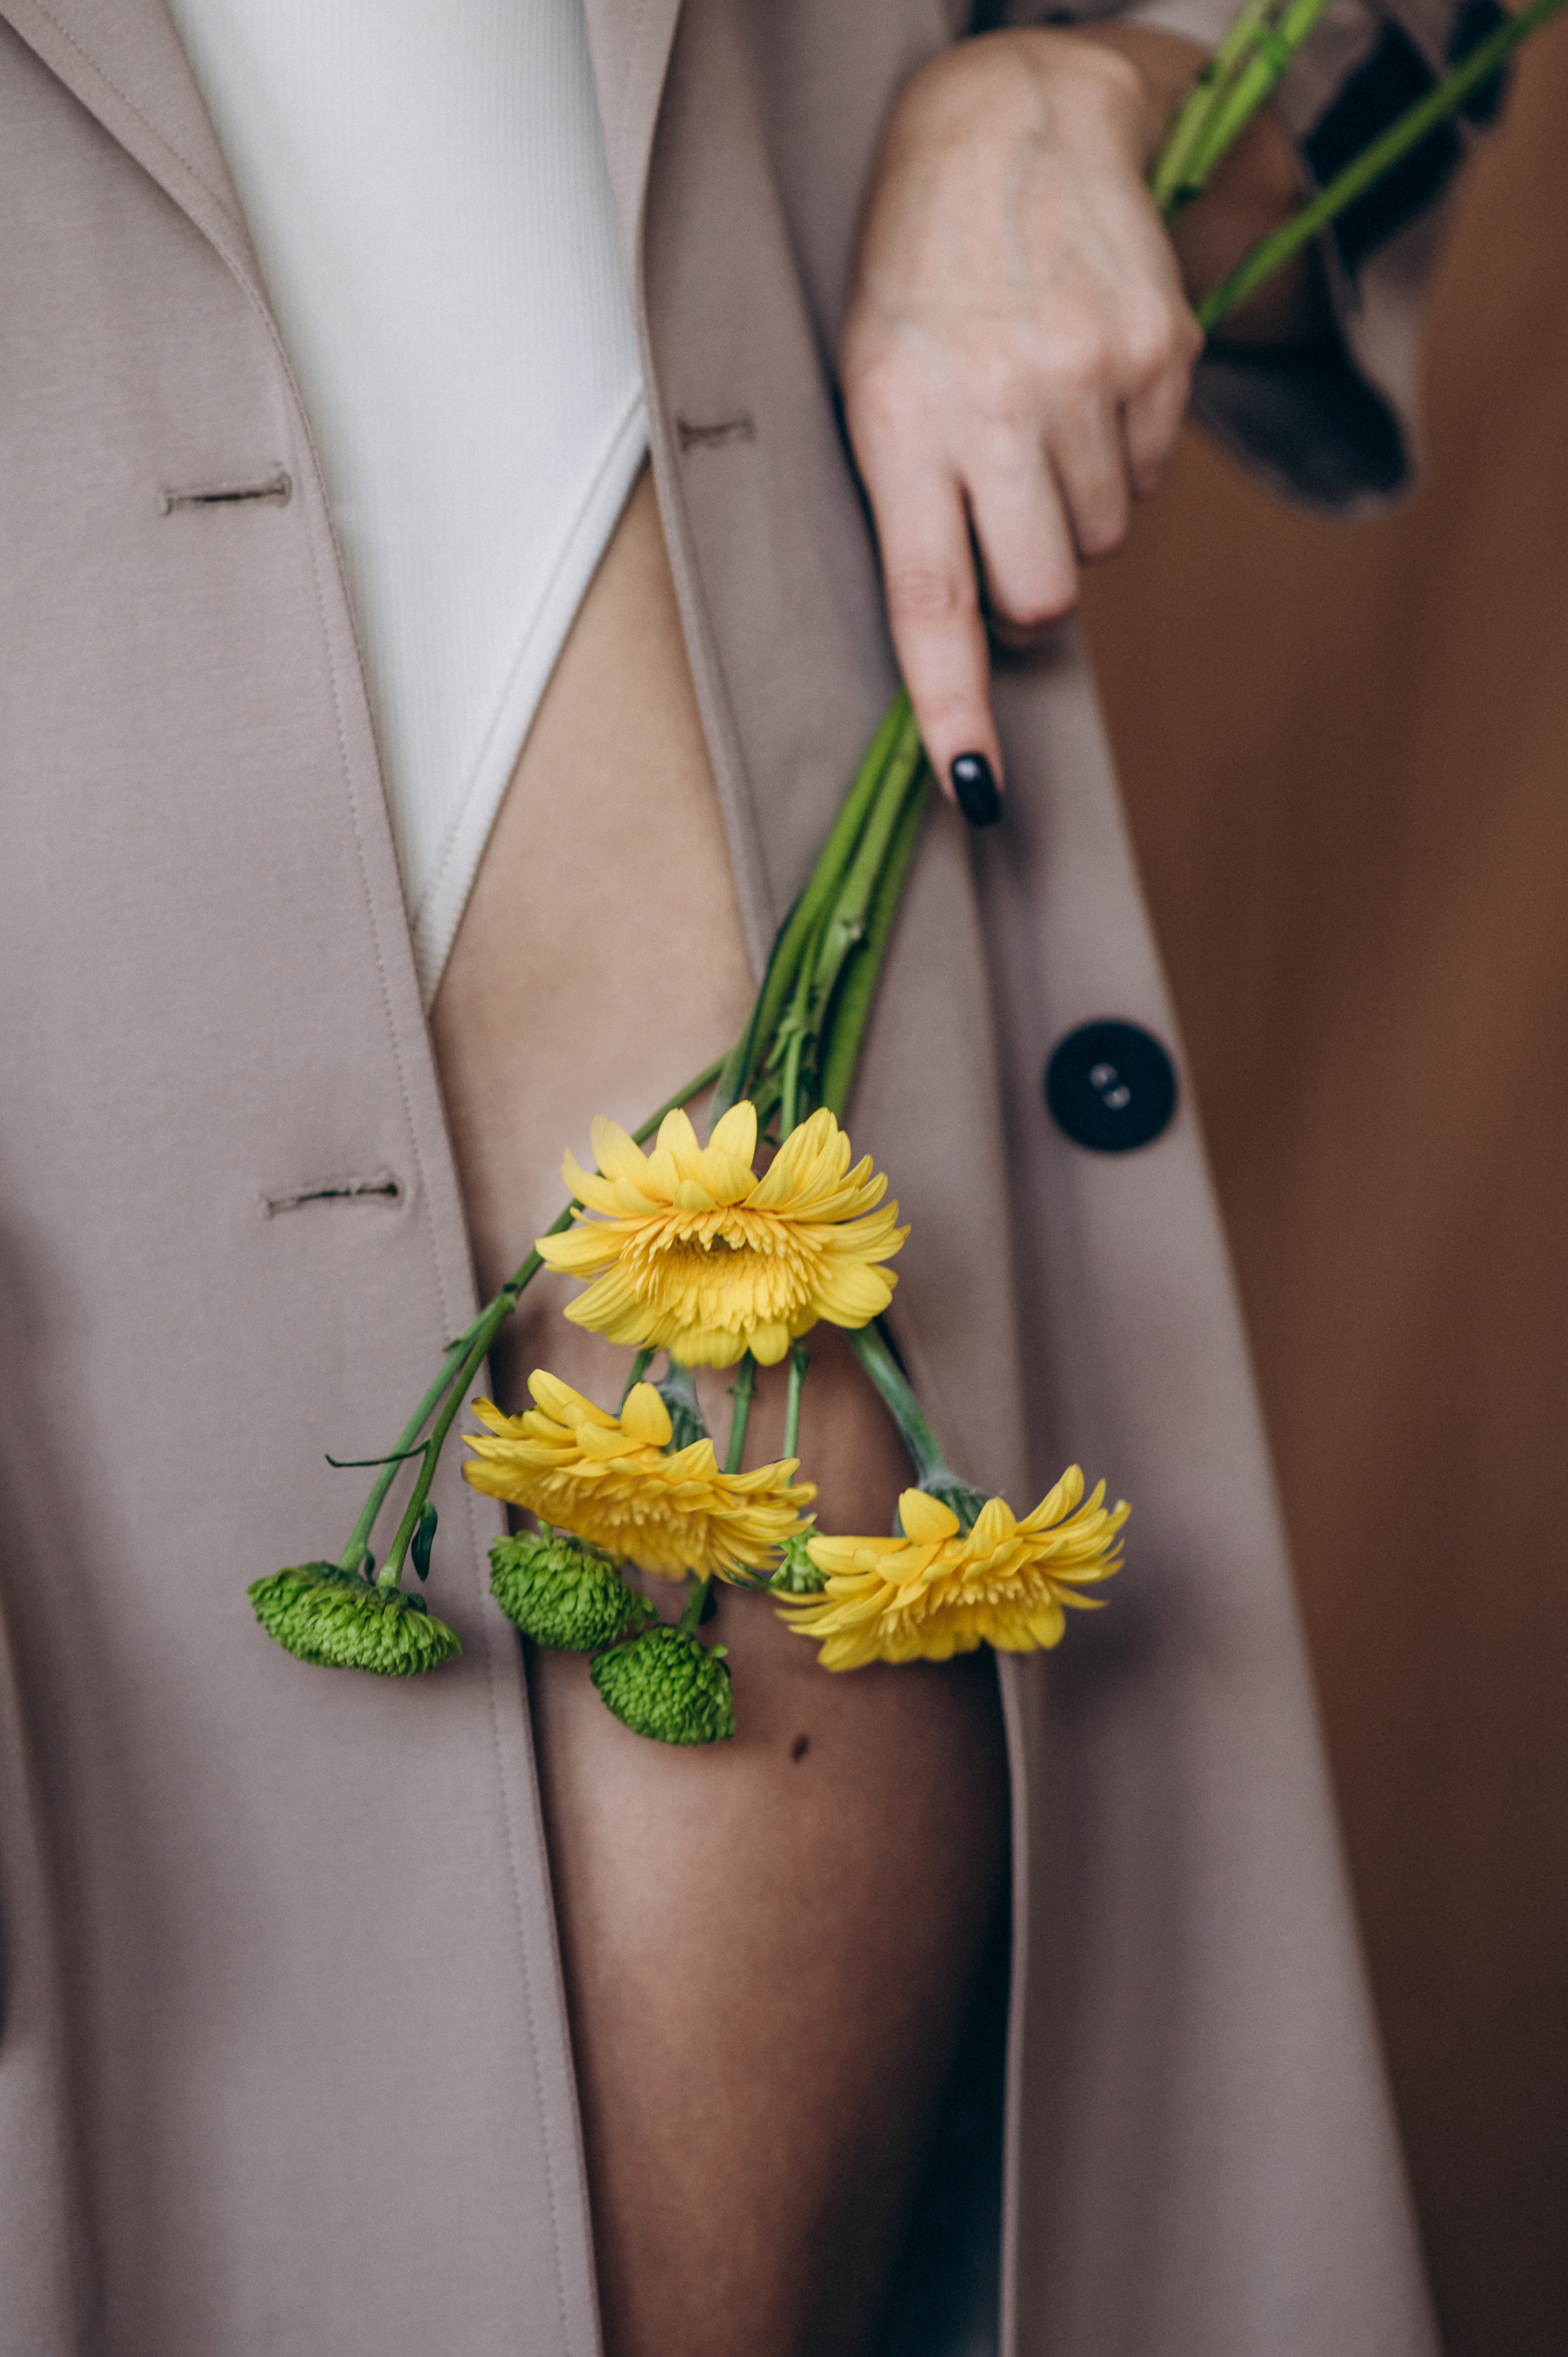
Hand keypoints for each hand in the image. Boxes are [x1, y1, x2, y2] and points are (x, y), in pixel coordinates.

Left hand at [839, 26, 1312, 818]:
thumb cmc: (921, 280)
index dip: (954, 707)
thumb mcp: (874, 380)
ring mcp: (1087, 376)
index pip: (931, 600)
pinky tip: (1083, 377)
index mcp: (900, 420)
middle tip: (1002, 514)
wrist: (1012, 120)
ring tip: (1036, 412)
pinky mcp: (1161, 351)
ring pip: (1101, 544)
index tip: (977, 789)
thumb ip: (914, 508)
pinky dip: (1121, 453)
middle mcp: (996, 404)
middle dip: (1030, 593)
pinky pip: (1150, 479)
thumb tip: (978, 645)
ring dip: (1073, 508)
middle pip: (1041, 598)